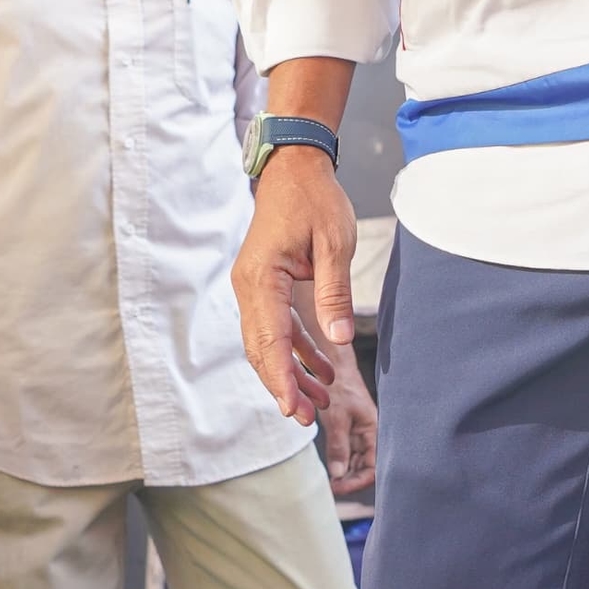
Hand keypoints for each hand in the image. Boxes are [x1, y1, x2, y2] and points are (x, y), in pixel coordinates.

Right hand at [236, 153, 357, 430]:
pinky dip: (296, 351)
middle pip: (261, 349)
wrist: (294, 168)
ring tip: (318, 404)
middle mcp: (249, 287)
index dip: (282, 378)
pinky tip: (321, 370)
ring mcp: (253, 287)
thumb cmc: (314, 199)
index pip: (270, 340)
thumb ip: (334, 294)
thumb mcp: (333, 245)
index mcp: (261, 278)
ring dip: (290, 373)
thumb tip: (339, 341)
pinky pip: (275, 328)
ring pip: (266, 343)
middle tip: (306, 419)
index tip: (292, 409)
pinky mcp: (264, 286)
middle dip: (283, 386)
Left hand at [319, 337, 378, 493]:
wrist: (334, 366)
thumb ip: (338, 446)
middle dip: (352, 480)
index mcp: (374, 430)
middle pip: (367, 467)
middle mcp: (370, 434)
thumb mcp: (337, 418)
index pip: (374, 466)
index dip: (358, 481)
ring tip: (331, 480)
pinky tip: (332, 468)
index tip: (339, 487)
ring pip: (357, 462)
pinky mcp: (350, 430)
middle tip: (333, 486)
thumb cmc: (339, 387)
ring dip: (346, 473)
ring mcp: (360, 433)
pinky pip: (349, 453)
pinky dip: (341, 462)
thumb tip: (338, 474)